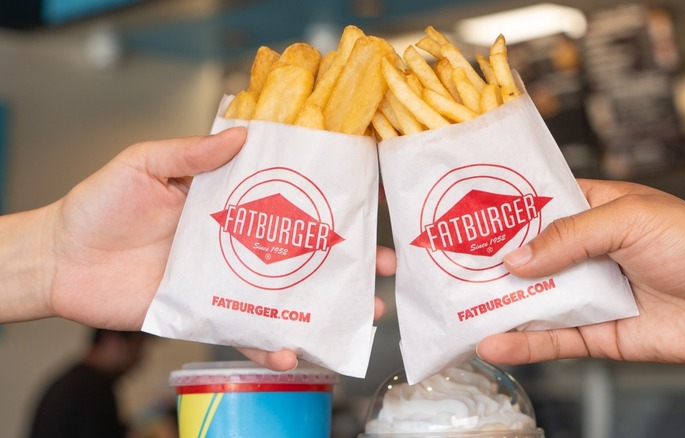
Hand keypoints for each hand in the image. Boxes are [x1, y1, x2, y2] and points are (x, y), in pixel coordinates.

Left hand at [2, 125, 396, 371]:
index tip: (372, 197)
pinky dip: (270, 345)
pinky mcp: (206, 312)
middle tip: (388, 264)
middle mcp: (235, 242)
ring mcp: (226, 280)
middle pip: (302, 251)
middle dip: (349, 259)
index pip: (289, 197)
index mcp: (227, 202)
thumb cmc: (99, 205)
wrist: (61, 259)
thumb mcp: (145, 163)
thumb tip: (242, 134)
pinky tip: (295, 352)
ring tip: (366, 312)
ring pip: (286, 295)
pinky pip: (245, 332)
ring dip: (327, 305)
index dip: (329, 197)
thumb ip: (193, 151)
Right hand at [477, 179, 684, 372]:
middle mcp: (588, 253)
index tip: (465, 214)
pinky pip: (553, 339)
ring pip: (535, 300)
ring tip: (457, 307)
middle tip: (447, 264)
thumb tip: (516, 258)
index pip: (539, 207)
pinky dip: (523, 342)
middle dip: (491, 262)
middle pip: (528, 257)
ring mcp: (591, 294)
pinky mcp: (598, 334)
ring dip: (498, 305)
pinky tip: (493, 342)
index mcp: (595, 211)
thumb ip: (568, 237)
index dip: (504, 211)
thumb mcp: (629, 219)